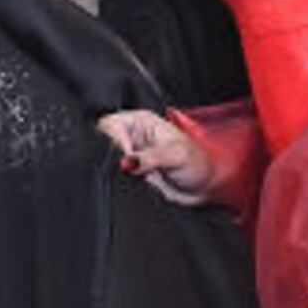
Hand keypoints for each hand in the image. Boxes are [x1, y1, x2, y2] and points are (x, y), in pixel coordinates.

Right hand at [99, 108, 222, 205]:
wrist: (203, 186)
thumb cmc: (197, 164)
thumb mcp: (176, 156)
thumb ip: (150, 157)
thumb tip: (128, 161)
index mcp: (142, 120)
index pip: (111, 124)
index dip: (116, 141)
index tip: (129, 157)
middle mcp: (133, 135)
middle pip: (104, 141)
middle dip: (116, 157)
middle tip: (136, 167)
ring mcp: (131, 154)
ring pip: (109, 161)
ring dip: (121, 171)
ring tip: (143, 174)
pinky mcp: (131, 172)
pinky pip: (116, 176)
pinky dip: (123, 181)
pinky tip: (139, 181)